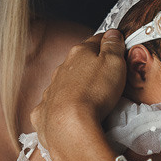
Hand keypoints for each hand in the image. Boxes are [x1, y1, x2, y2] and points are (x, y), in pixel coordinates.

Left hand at [31, 30, 126, 160]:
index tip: (116, 47)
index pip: (95, 41)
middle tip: (105, 76)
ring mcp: (50, 90)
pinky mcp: (43, 112)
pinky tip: (69, 115)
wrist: (69, 126)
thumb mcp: (114, 63)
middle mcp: (61, 69)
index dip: (108, 43)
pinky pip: (52, 106)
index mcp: (79, 54)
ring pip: (63, 83)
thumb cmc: (95, 92)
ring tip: (89, 98)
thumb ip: (113, 46)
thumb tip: (112, 33)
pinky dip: (60, 108)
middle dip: (89, 65)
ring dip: (75, 86)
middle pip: (78, 62)